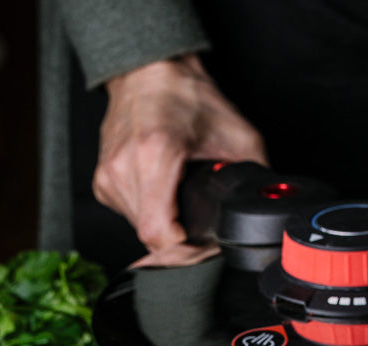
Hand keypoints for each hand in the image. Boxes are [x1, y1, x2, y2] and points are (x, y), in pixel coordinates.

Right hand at [93, 54, 267, 250]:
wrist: (148, 72)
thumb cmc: (186, 96)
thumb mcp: (237, 135)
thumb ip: (255, 175)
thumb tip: (265, 206)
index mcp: (154, 154)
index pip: (158, 234)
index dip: (184, 251)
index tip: (201, 244)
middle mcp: (124, 168)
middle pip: (151, 237)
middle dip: (180, 241)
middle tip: (199, 226)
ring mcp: (108, 177)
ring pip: (139, 231)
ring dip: (164, 228)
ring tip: (179, 202)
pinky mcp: (102, 183)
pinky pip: (128, 216)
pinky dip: (149, 213)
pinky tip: (161, 193)